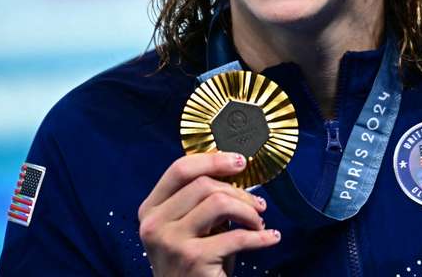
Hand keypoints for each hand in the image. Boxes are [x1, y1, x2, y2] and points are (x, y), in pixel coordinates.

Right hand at [138, 152, 280, 276]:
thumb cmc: (193, 263)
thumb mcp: (187, 227)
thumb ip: (198, 200)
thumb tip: (234, 169)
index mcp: (151, 210)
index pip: (180, 169)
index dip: (213, 159)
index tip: (240, 162)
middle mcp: (155, 224)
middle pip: (204, 184)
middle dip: (239, 192)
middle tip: (258, 205)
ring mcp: (172, 242)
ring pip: (219, 203)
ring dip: (248, 212)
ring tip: (259, 223)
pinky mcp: (193, 259)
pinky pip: (237, 236)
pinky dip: (261, 237)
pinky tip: (271, 237)